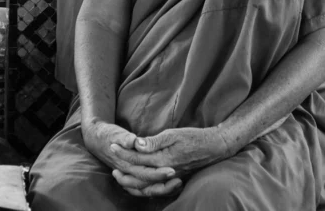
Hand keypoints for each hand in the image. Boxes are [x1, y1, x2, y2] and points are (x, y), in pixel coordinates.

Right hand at [83, 121, 181, 196]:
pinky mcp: (130, 173)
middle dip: (163, 182)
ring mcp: (129, 174)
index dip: (159, 173)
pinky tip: (166, 185)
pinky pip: (142, 188)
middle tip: (179, 178)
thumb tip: (134, 141)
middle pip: (147, 183)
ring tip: (177, 184)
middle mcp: (128, 172)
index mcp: (126, 162)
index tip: (172, 170)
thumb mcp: (117, 132)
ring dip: (161, 188)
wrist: (97, 139)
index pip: (145, 172)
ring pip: (145, 189)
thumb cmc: (108, 134)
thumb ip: (125, 137)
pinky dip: (153, 189)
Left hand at [113, 127, 229, 178]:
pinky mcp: (172, 180)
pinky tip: (135, 183)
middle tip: (111, 156)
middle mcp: (163, 172)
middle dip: (122, 164)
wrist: (213, 148)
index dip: (123, 152)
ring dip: (128, 180)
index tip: (112, 145)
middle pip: (137, 172)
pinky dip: (141, 188)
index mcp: (162, 159)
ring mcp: (168, 178)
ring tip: (117, 174)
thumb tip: (137, 143)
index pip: (137, 157)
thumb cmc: (194, 138)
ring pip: (143, 185)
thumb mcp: (174, 134)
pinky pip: (152, 189)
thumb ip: (155, 141)